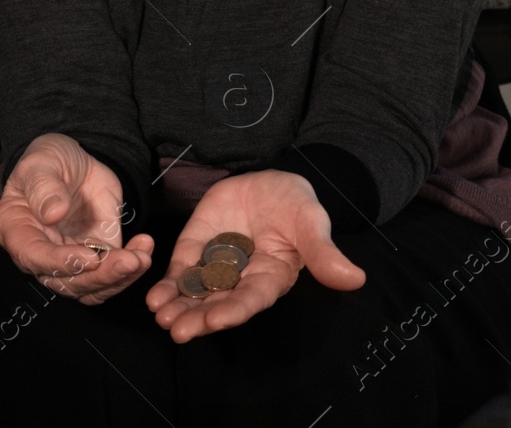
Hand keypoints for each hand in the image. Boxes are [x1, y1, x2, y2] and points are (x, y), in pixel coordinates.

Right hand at [0, 133, 154, 304]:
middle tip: (130, 261)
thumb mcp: (41, 163)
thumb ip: (43, 187)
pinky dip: (131, 268)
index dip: (61, 263)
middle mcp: (40, 253)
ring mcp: (69, 257)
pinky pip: (111, 273)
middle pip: (65, 282)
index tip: (89, 258)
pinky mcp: (96, 253)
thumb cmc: (47, 161)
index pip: (33, 257)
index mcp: (16, 230)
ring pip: (90, 286)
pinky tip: (145, 247)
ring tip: (142, 258)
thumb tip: (52, 214)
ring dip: (118, 278)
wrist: (75, 160)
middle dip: (99, 276)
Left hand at [145, 169, 365, 340]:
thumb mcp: (311, 221)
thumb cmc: (295, 202)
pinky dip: (168, 286)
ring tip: (161, 316)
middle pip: (219, 304)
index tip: (216, 321)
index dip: (234, 311)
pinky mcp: (196, 249)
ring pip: (196, 294)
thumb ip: (325, 253)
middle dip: (198, 318)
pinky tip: (155, 298)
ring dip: (179, 308)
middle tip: (177, 330)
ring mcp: (216, 266)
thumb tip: (355, 280)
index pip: (252, 299)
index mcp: (271, 277)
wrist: (269, 180)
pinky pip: (181, 273)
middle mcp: (241, 279)